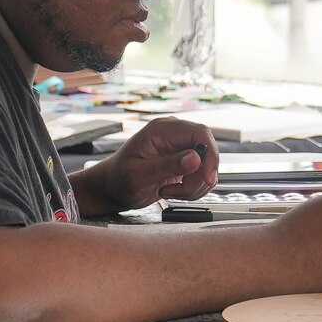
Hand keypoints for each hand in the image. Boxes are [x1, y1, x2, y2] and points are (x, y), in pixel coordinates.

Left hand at [81, 116, 218, 215]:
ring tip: (169, 191)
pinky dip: (192, 189)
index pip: (200, 133)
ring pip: (206, 166)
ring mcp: (179, 149)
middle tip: (184, 192)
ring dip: (194, 186)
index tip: (208, 178)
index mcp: (161, 130)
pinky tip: (172, 191)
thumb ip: (167, 165)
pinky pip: (200, 176)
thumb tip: (195, 158)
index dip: (210, 155)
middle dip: (201, 176)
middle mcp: (173, 136)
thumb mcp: (140, 174)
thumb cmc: (118, 179)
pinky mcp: (183, 163)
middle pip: (207, 151)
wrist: (112, 189)